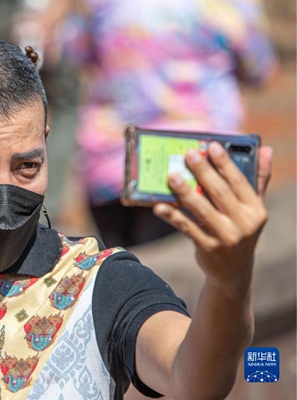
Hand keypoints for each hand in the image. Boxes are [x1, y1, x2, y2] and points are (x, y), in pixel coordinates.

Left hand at [154, 142, 272, 296]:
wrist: (233, 273)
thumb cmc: (240, 231)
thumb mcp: (253, 209)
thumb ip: (258, 180)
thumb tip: (266, 150)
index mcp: (256, 209)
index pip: (239, 181)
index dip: (225, 162)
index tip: (211, 145)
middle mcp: (244, 223)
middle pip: (219, 192)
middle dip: (203, 171)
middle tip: (187, 154)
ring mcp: (226, 236)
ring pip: (201, 209)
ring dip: (185, 191)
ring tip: (171, 176)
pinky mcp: (208, 247)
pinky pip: (187, 227)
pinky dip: (172, 216)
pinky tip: (159, 206)